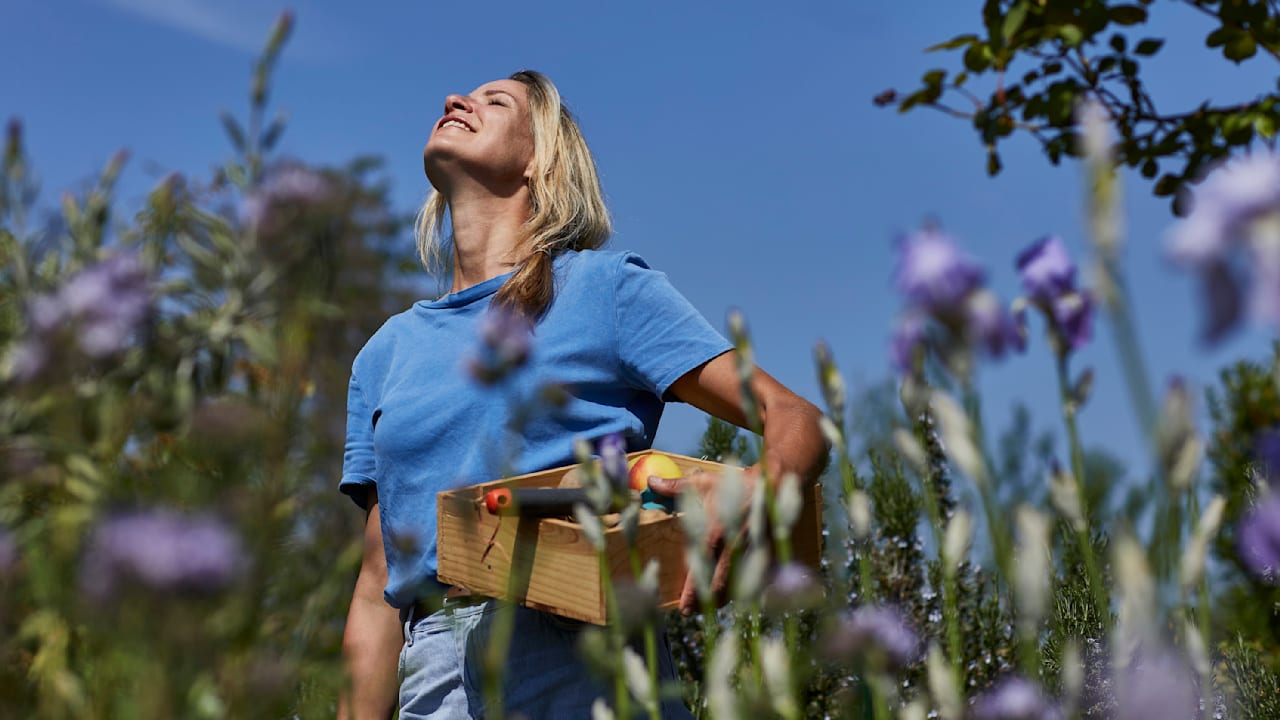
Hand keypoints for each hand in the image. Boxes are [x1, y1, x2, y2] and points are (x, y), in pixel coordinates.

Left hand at [646, 467, 756, 614]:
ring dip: (723, 599)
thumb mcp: (702, 484)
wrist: (772, 485)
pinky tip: (736, 594)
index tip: (683, 608)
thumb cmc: (734, 484)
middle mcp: (734, 546)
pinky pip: (757, 581)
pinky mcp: (767, 556)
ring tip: (711, 605)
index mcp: (716, 531)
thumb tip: (651, 482)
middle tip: (692, 612)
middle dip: (706, 603)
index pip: (701, 569)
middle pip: (719, 585)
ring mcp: (753, 553)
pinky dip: (746, 590)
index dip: (692, 592)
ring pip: (738, 586)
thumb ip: (675, 487)